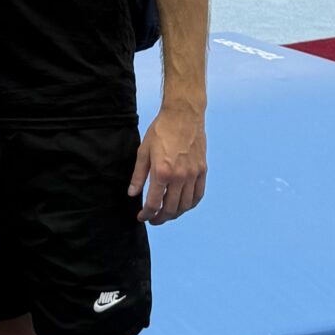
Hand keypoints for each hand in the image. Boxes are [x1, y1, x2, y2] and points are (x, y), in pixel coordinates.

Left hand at [129, 101, 206, 224]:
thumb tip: (132, 194)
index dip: (146, 214)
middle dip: (160, 218)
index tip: (141, 217)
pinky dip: (190, 204)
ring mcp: (193, 175)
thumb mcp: (144, 151)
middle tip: (153, 219)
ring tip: (166, 214)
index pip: (153, 203)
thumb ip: (138, 175)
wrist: (183, 115)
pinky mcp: (202, 171)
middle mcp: (179, 177)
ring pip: (185, 205)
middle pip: (171, 209)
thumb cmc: (161, 130)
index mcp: (162, 172)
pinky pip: (198, 195)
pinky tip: (182, 205)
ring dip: (175, 214)